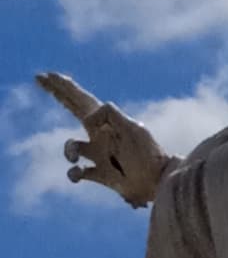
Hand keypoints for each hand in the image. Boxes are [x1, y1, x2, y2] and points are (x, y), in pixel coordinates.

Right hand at [36, 72, 170, 207]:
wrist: (159, 182)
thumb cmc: (147, 155)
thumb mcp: (132, 129)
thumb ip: (111, 116)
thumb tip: (87, 118)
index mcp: (107, 121)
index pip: (82, 99)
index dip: (65, 87)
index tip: (47, 75)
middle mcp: (101, 134)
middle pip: (74, 108)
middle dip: (58, 94)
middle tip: (40, 78)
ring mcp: (99, 153)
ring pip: (70, 146)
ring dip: (68, 151)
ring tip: (75, 158)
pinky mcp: (101, 175)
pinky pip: (76, 172)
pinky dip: (73, 174)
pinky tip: (80, 174)